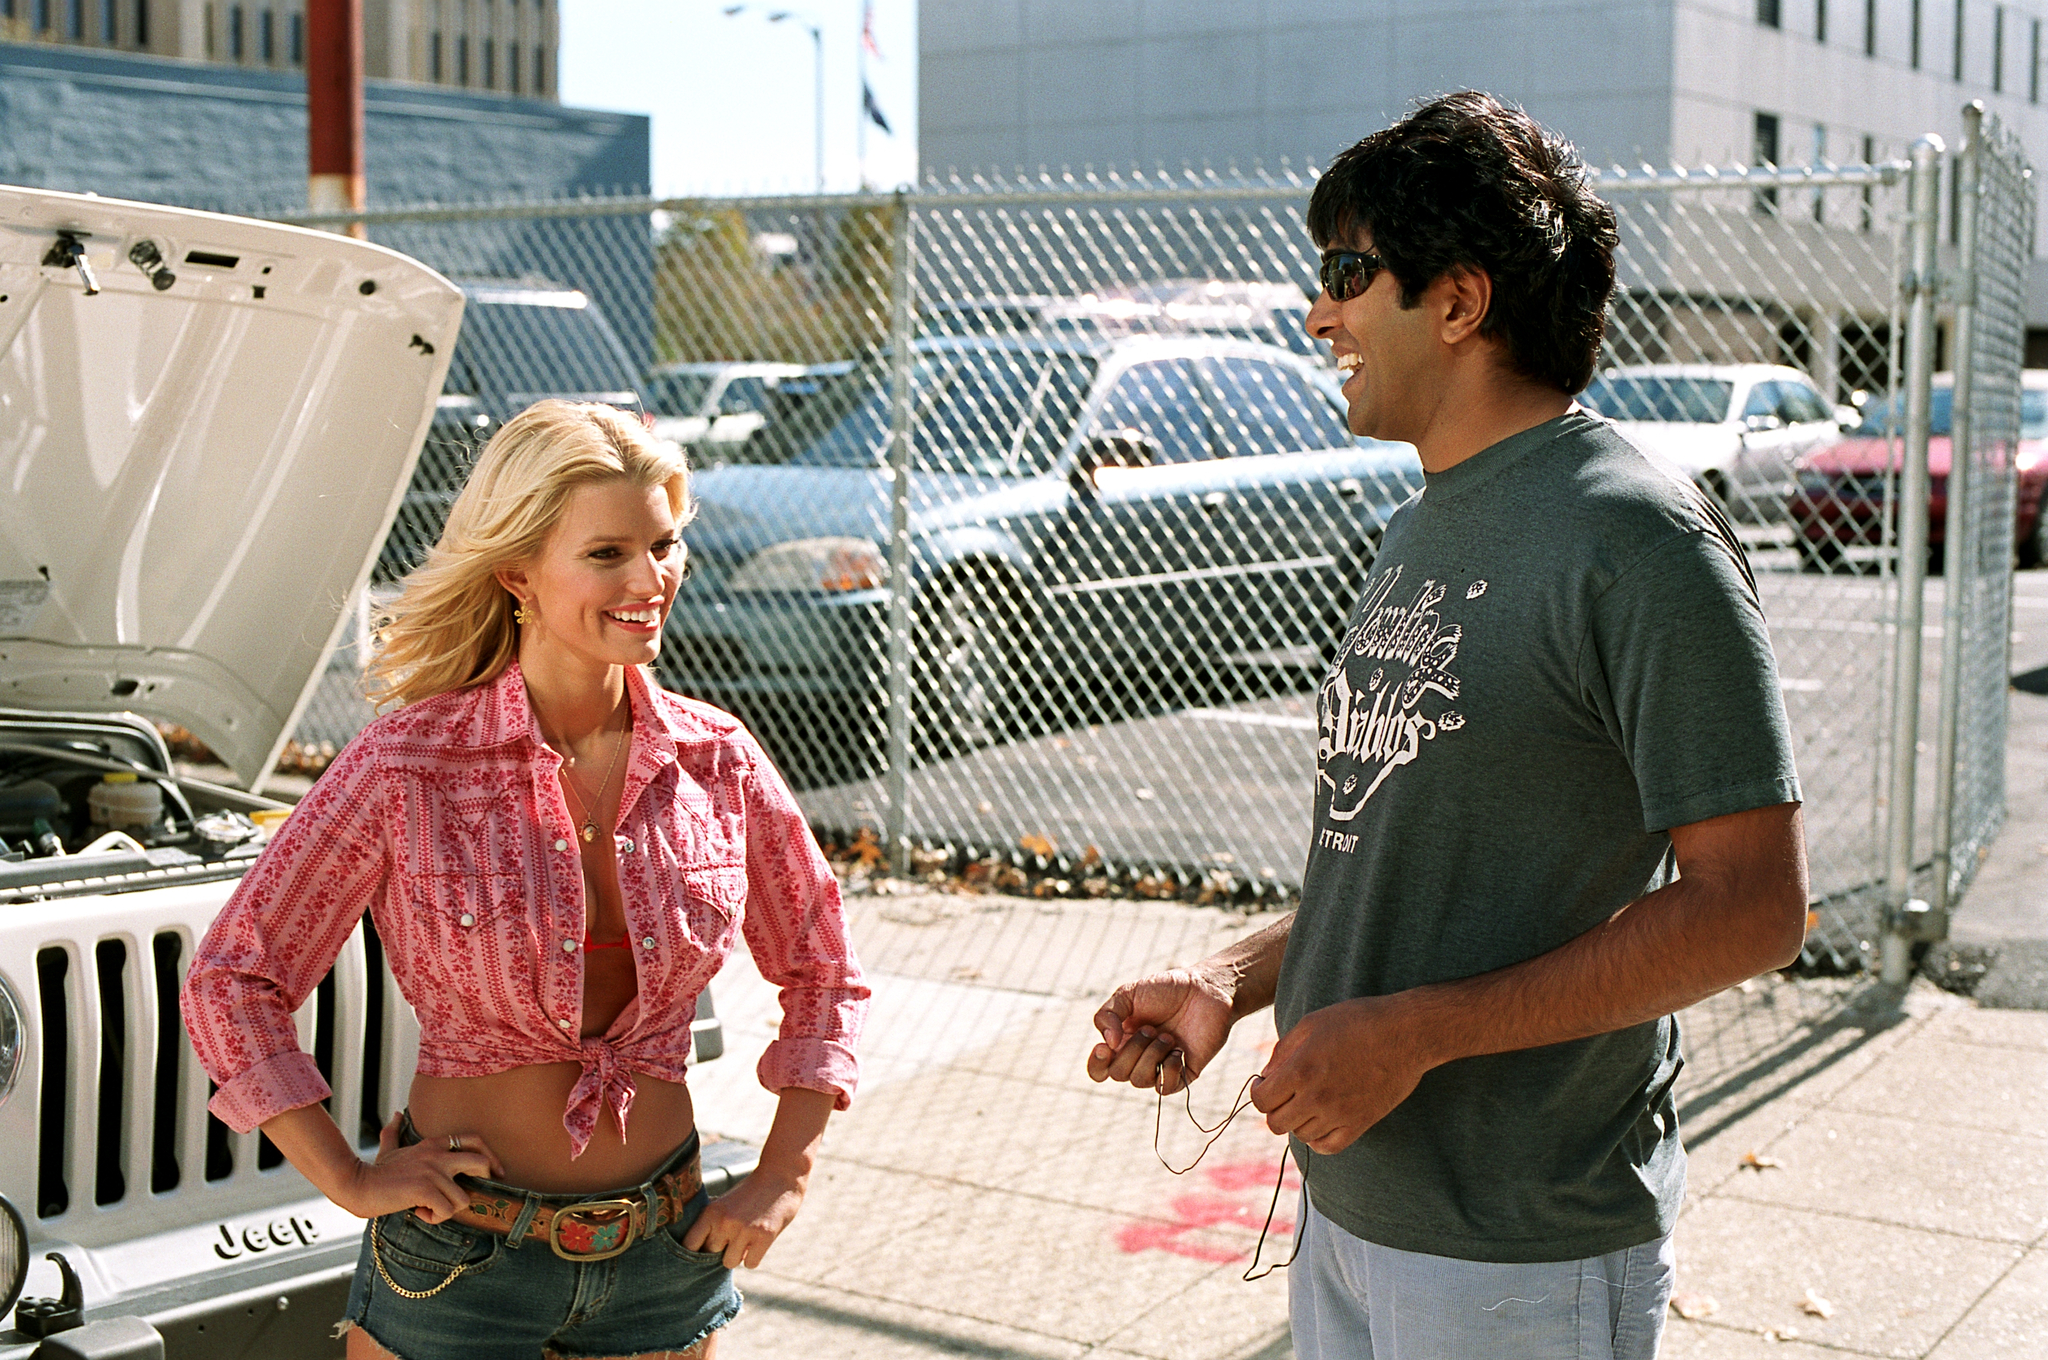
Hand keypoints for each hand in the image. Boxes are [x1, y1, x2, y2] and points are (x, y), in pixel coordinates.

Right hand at [336, 1112, 505, 1222]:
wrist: (357, 1185)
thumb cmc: (375, 1172)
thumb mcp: (389, 1149)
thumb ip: (394, 1131)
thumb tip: (396, 1115)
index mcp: (434, 1144)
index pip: (475, 1140)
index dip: (491, 1156)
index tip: (496, 1173)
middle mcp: (437, 1155)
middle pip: (481, 1162)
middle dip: (483, 1182)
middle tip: (466, 1196)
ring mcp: (432, 1171)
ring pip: (462, 1199)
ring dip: (448, 1211)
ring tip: (429, 1209)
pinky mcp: (424, 1189)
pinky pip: (446, 1210)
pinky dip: (435, 1218)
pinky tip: (419, 1213)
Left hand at [682, 1165, 805, 1268]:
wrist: (780, 1176)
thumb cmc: (749, 1191)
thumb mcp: (724, 1202)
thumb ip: (711, 1221)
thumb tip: (694, 1245)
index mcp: (711, 1212)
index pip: (689, 1244)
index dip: (696, 1250)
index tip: (703, 1248)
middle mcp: (725, 1222)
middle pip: (711, 1255)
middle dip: (720, 1249)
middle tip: (731, 1239)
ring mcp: (745, 1230)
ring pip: (730, 1263)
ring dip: (737, 1255)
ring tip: (745, 1240)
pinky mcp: (764, 1237)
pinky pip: (750, 1264)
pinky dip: (754, 1257)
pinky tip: (757, 1243)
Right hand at [1087, 966, 1235, 1094]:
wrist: (1206, 990)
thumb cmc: (1167, 989)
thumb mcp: (1129, 993)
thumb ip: (1108, 1014)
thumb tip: (1109, 1044)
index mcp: (1122, 1041)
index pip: (1099, 1068)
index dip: (1096, 1064)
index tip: (1105, 1047)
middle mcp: (1138, 1058)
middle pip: (1118, 1074)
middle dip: (1133, 1049)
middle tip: (1151, 1028)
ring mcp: (1160, 1067)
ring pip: (1140, 1081)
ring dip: (1152, 1055)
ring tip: (1169, 1036)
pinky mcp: (1183, 1074)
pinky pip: (1165, 1088)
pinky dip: (1169, 1069)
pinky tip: (1179, 1051)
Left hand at [1250, 995, 1432, 1154]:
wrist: (1405, 1033)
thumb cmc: (1357, 1021)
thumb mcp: (1312, 1024)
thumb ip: (1282, 1051)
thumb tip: (1266, 1076)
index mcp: (1300, 1070)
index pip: (1261, 1100)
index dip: (1258, 1092)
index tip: (1265, 1085)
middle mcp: (1316, 1097)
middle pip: (1276, 1123)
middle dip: (1274, 1109)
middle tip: (1284, 1094)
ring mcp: (1339, 1114)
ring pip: (1301, 1135)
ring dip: (1297, 1121)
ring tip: (1307, 1102)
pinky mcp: (1360, 1123)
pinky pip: (1328, 1146)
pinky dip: (1318, 1139)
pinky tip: (1320, 1122)